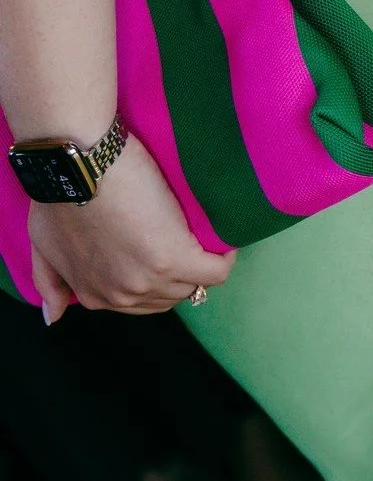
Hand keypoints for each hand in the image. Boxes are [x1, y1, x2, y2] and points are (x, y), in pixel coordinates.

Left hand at [27, 134, 235, 319]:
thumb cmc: (59, 192)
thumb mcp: (42, 243)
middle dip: (180, 272)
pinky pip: (216, 271)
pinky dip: (223, 256)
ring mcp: (150, 281)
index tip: (162, 250)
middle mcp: (123, 295)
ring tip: (201, 235)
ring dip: (202, 261)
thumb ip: (48, 282)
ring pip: (195, 284)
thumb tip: (53, 319)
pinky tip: (220, 239)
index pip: (143, 302)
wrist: (75, 161)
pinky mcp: (175, 259)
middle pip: (171, 295)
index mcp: (95, 296)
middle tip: (180, 237)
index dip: (156, 276)